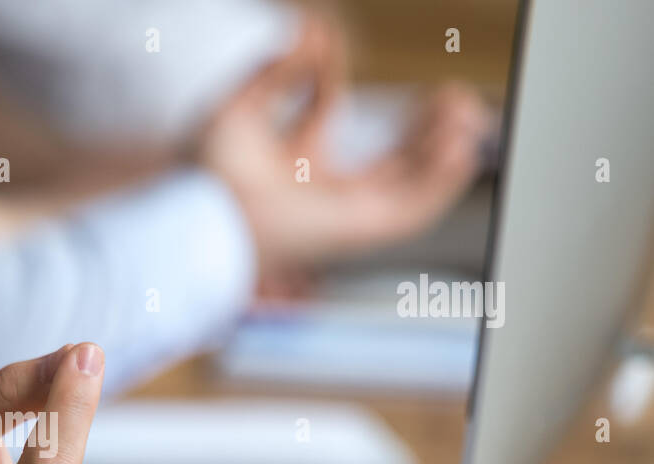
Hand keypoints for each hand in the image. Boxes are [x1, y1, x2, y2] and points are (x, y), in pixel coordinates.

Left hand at [194, 15, 491, 276]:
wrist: (201, 213)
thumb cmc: (205, 178)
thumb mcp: (242, 108)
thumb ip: (279, 70)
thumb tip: (311, 28)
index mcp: (280, 164)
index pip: (318, 115)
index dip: (325, 78)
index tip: (327, 45)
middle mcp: (312, 192)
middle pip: (383, 163)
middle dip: (420, 130)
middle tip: (449, 95)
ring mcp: (336, 215)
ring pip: (405, 187)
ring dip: (439, 153)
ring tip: (464, 114)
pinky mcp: (353, 232)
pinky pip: (409, 214)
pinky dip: (438, 185)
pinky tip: (458, 151)